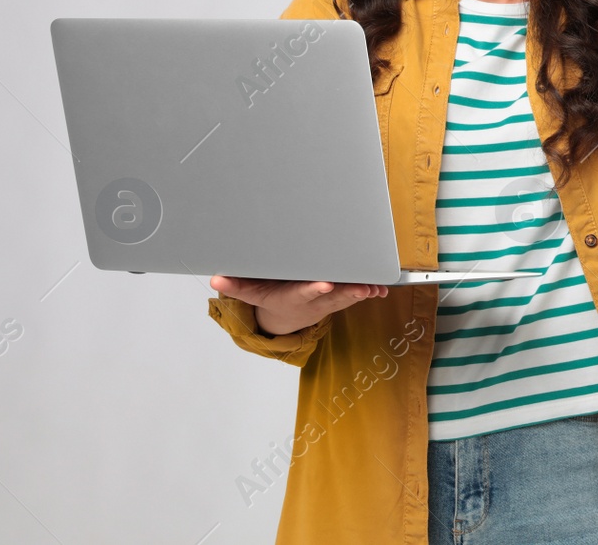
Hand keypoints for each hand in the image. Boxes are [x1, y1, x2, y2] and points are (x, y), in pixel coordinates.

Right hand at [209, 274, 387, 336]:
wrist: (285, 318)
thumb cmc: (270, 298)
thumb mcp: (251, 294)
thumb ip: (236, 286)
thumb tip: (215, 279)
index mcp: (293, 296)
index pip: (304, 292)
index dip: (314, 289)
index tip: (324, 284)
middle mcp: (314, 300)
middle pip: (332, 296)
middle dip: (347, 292)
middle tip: (362, 287)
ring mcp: (328, 300)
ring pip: (348, 296)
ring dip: (361, 292)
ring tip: (375, 287)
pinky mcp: (339, 297)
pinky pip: (356, 294)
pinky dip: (369, 291)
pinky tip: (382, 288)